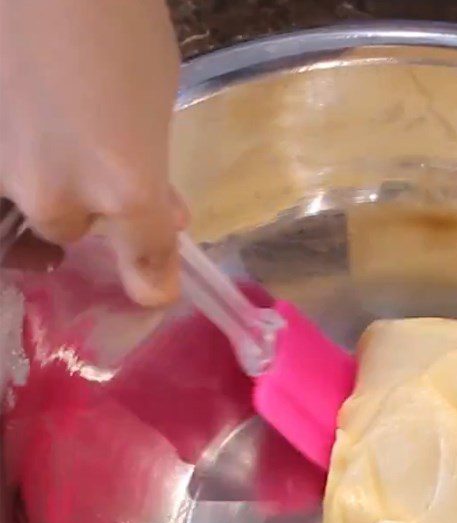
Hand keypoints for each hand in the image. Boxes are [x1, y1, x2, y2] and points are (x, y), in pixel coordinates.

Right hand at [0, 0, 185, 305]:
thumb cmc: (118, 21)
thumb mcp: (156, 103)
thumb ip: (153, 171)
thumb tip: (163, 212)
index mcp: (125, 188)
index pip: (146, 265)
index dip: (153, 278)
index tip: (156, 285)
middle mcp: (55, 195)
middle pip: (68, 229)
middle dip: (85, 203)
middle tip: (97, 154)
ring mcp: (1, 165)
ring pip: (25, 198)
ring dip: (43, 174)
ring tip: (56, 117)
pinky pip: (5, 167)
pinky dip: (19, 150)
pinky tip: (28, 109)